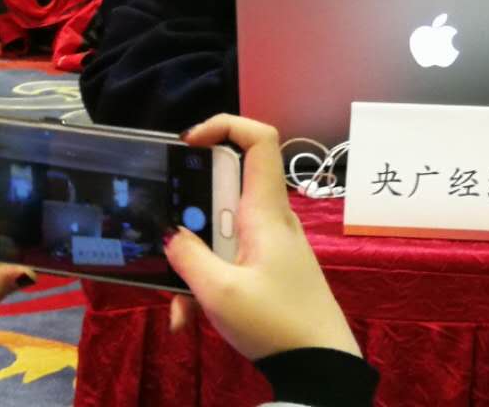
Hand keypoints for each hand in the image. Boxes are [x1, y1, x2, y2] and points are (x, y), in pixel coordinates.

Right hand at [165, 115, 358, 361]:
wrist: (321, 363)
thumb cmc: (278, 322)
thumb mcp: (220, 293)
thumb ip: (188, 257)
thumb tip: (170, 233)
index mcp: (265, 210)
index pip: (258, 139)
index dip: (224, 125)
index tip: (186, 143)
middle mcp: (269, 217)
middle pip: (224, 187)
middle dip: (188, 212)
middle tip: (166, 239)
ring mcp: (269, 242)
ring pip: (219, 232)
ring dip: (192, 262)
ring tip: (179, 307)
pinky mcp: (266, 267)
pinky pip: (227, 259)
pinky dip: (205, 283)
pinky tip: (190, 320)